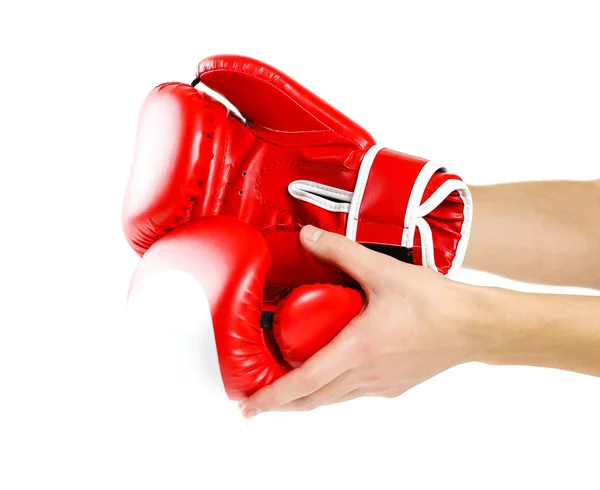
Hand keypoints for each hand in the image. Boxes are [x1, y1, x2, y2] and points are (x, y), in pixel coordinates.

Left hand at [239, 225, 481, 416]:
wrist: (477, 326)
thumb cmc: (435, 303)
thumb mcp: (382, 270)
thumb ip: (341, 252)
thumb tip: (308, 237)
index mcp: (357, 351)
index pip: (303, 383)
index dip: (271, 398)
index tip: (248, 408)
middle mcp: (365, 376)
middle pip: (313, 400)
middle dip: (282, 404)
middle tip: (259, 401)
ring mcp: (381, 386)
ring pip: (334, 400)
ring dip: (308, 398)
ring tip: (289, 389)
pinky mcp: (395, 386)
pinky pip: (355, 394)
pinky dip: (334, 390)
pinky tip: (335, 374)